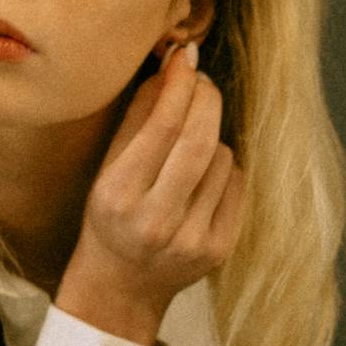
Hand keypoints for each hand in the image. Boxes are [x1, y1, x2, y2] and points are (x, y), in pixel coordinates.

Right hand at [55, 44, 244, 345]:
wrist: (120, 287)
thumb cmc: (110, 218)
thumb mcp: (107, 169)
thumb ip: (138, 119)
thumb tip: (173, 67)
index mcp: (118, 196)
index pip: (160, 127)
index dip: (178, 85)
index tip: (185, 58)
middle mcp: (155, 221)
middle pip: (199, 139)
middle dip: (206, 98)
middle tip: (201, 80)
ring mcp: (192, 240)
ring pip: (223, 157)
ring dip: (212, 137)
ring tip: (190, 148)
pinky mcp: (219, 250)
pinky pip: (237, 183)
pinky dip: (224, 169)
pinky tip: (203, 178)